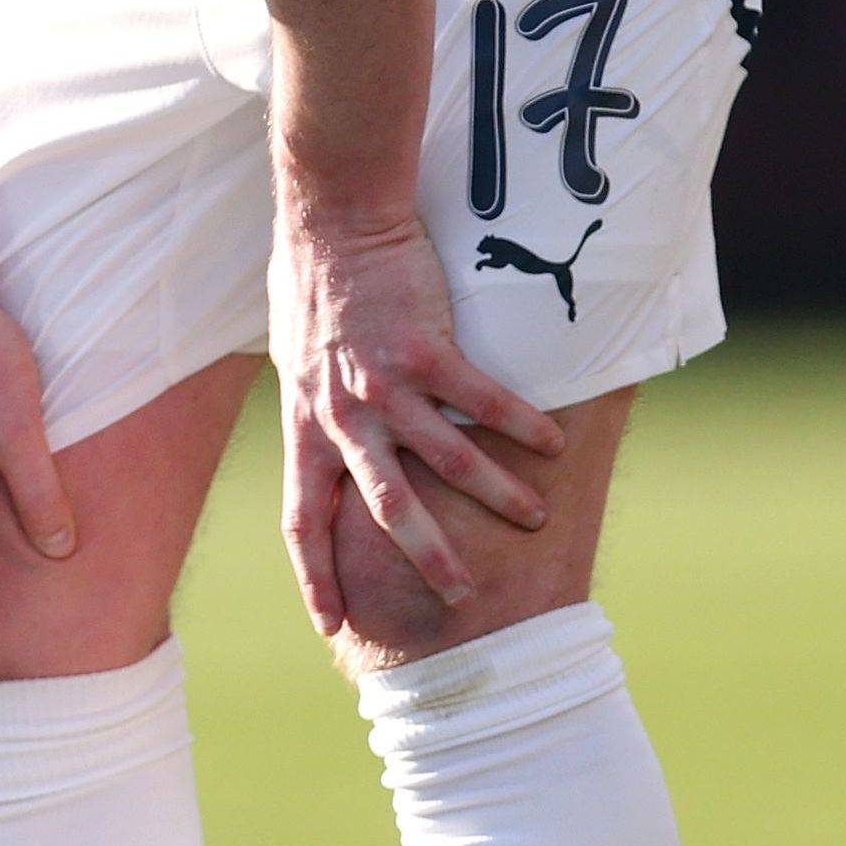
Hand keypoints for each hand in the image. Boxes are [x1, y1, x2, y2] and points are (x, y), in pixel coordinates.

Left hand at [274, 212, 560, 630]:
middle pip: (382, 510)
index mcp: (304, 427)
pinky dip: (520, 426)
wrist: (333, 223)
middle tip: (458, 597)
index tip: (331, 622)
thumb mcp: (294, 365)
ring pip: (444, 462)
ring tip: (533, 518)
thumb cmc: (312, 288)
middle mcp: (340, 417)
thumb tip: (326, 438)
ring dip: (494, 496)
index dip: (315, 575)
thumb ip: (315, 411)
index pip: (302, 520)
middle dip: (423, 558)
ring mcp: (383, 386)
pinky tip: (552, 445)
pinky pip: (481, 402)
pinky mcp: (424, 350)